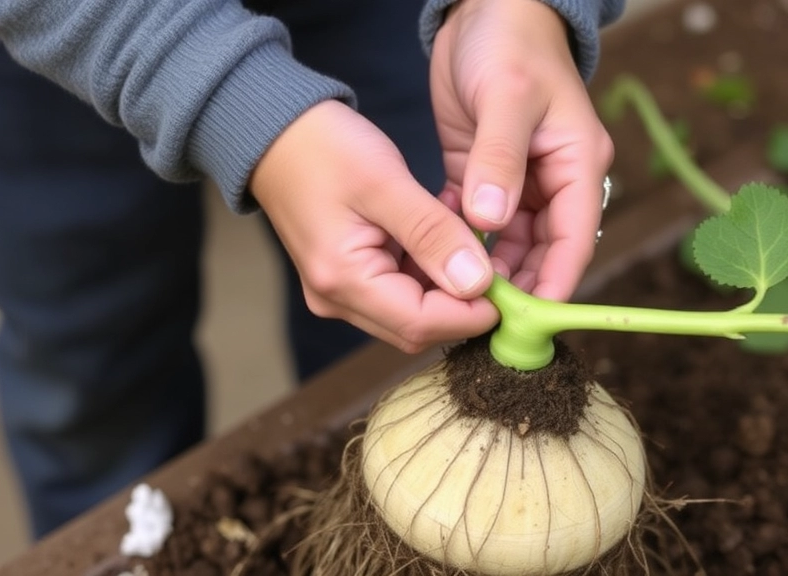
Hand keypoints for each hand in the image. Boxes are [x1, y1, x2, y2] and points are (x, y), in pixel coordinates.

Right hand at [249, 100, 499, 352]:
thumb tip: (478, 283)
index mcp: (343, 281)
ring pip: (412, 312)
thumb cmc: (325, 147)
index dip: (472, 314)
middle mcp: (338, 299)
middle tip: (502, 268)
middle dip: (464, 306)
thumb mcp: (387, 183)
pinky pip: (400, 291)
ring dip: (449, 287)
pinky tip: (446, 236)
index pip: (421, 324)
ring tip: (473, 242)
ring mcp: (341, 292)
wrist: (275, 130)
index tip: (511, 289)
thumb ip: (433, 234)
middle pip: (417, 327)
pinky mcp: (349, 277)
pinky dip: (430, 272)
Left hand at [430, 0, 614, 301]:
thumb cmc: (509, 42)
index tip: (526, 323)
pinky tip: (440, 264)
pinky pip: (481, 224)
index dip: (553, 284)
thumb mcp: (507, 96)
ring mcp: (522, 181)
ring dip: (488, 272)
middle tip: (481, 323)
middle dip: (517, 288)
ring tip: (456, 303)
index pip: (574, 240)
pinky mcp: (487, 176)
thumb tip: (490, 221)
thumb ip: (500, 160)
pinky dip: (465, 244)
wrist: (486, 8)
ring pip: (512, 245)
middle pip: (544, 251)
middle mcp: (556, 180)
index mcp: (578, 163)